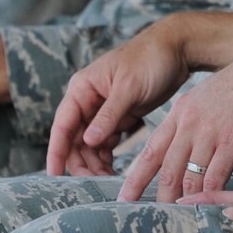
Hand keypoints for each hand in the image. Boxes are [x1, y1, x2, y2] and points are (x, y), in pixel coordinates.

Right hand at [47, 24, 191, 177]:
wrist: (177, 51)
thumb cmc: (150, 59)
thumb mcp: (128, 87)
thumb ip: (108, 115)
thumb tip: (88, 141)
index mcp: (82, 88)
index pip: (62, 124)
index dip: (56, 151)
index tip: (54, 175)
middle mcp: (88, 100)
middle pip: (75, 139)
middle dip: (82, 161)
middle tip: (96, 181)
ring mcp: (103, 109)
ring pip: (90, 144)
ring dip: (96, 162)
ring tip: (109, 178)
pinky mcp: (120, 116)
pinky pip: (107, 142)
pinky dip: (108, 156)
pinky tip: (115, 169)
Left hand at [114, 30, 232, 203]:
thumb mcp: (210, 98)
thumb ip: (201, 123)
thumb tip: (205, 150)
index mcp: (181, 112)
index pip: (152, 150)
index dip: (135, 176)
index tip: (123, 196)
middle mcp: (190, 122)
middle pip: (166, 167)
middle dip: (157, 197)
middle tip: (148, 218)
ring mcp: (210, 132)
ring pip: (188, 176)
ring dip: (183, 201)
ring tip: (178, 220)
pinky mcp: (232, 141)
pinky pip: (215, 176)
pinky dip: (210, 194)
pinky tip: (208, 207)